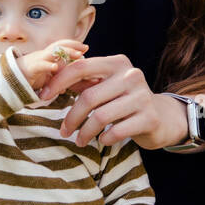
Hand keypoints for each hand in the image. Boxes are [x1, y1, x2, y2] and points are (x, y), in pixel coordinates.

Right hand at [16, 39, 87, 91]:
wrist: (7, 80)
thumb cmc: (28, 78)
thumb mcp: (45, 79)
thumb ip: (56, 80)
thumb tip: (68, 87)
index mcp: (46, 56)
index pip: (61, 46)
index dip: (73, 45)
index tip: (86, 47)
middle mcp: (42, 56)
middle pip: (58, 45)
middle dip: (72, 46)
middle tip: (85, 49)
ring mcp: (36, 61)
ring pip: (51, 53)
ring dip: (65, 53)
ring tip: (78, 56)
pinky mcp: (30, 69)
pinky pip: (39, 66)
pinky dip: (48, 66)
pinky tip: (56, 67)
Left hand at [37, 52, 187, 150]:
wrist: (161, 118)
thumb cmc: (125, 101)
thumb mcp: (106, 87)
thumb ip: (83, 81)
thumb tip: (50, 77)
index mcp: (117, 63)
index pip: (81, 67)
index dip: (58, 82)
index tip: (43, 97)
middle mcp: (131, 75)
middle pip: (89, 96)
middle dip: (71, 117)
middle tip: (64, 131)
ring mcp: (142, 96)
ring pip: (101, 117)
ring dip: (85, 132)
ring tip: (80, 141)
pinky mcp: (149, 117)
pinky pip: (116, 131)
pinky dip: (104, 139)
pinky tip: (102, 141)